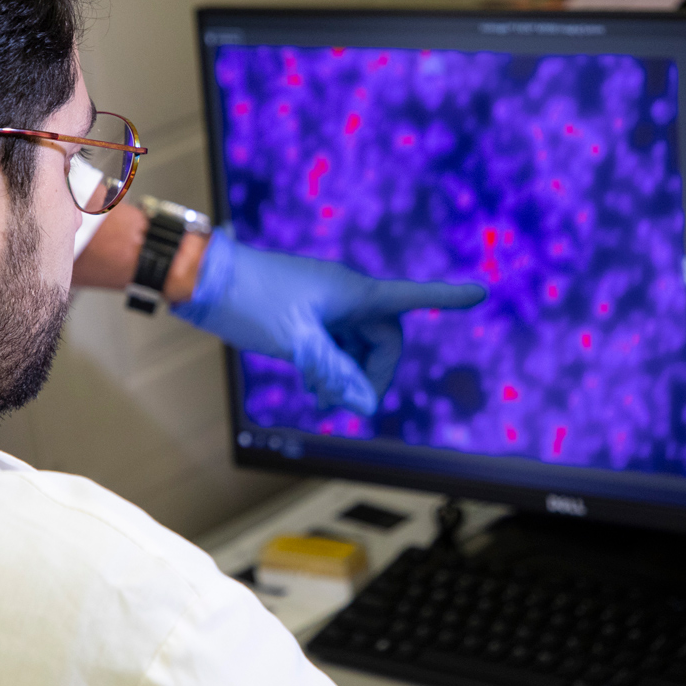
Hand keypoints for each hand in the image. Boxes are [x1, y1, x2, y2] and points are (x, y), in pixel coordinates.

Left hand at [172, 228, 485, 414]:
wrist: (206, 280)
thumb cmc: (250, 301)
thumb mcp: (295, 342)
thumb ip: (333, 372)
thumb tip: (366, 405)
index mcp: (352, 292)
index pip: (410, 298)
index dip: (445, 299)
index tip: (479, 294)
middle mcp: (345, 295)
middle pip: (384, 338)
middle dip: (373, 373)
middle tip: (346, 402)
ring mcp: (326, 304)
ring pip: (358, 346)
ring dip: (349, 374)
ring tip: (320, 395)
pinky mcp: (308, 314)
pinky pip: (337, 344)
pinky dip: (332, 367)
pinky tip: (313, 384)